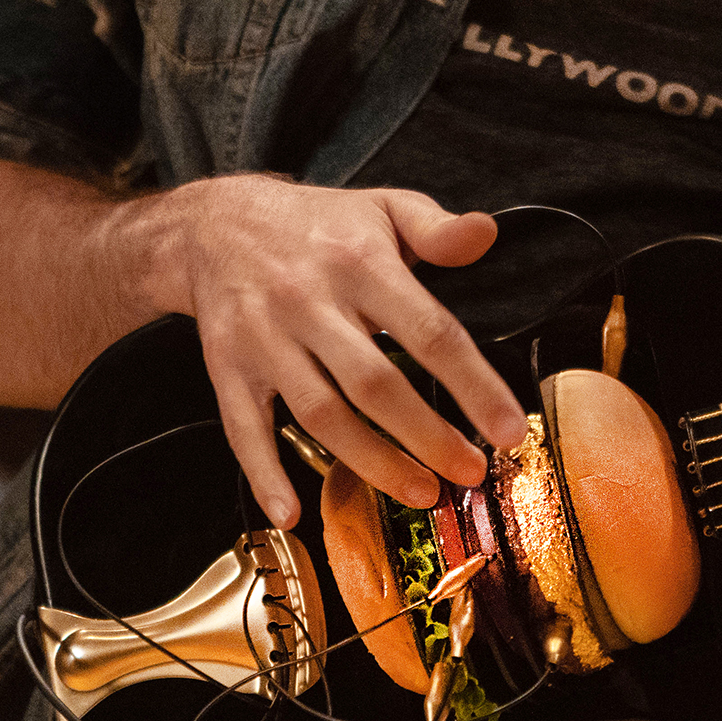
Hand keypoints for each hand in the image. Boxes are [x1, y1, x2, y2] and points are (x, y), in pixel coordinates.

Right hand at [135, 176, 529, 527]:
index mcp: (359, 262)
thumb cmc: (317, 225)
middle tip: (471, 472)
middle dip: (429, 436)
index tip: (508, 429)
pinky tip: (292, 512)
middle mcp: (309, 302)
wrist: (213, 224)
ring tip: (421, 492)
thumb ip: (437, 228)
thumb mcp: (383, 208)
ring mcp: (265, 339)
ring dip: (372, 462)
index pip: (428, 331)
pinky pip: (244, 427)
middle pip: (375, 384)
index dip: (473, 385)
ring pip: (321, 413)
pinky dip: (264, 473)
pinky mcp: (228, 368)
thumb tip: (486, 233)